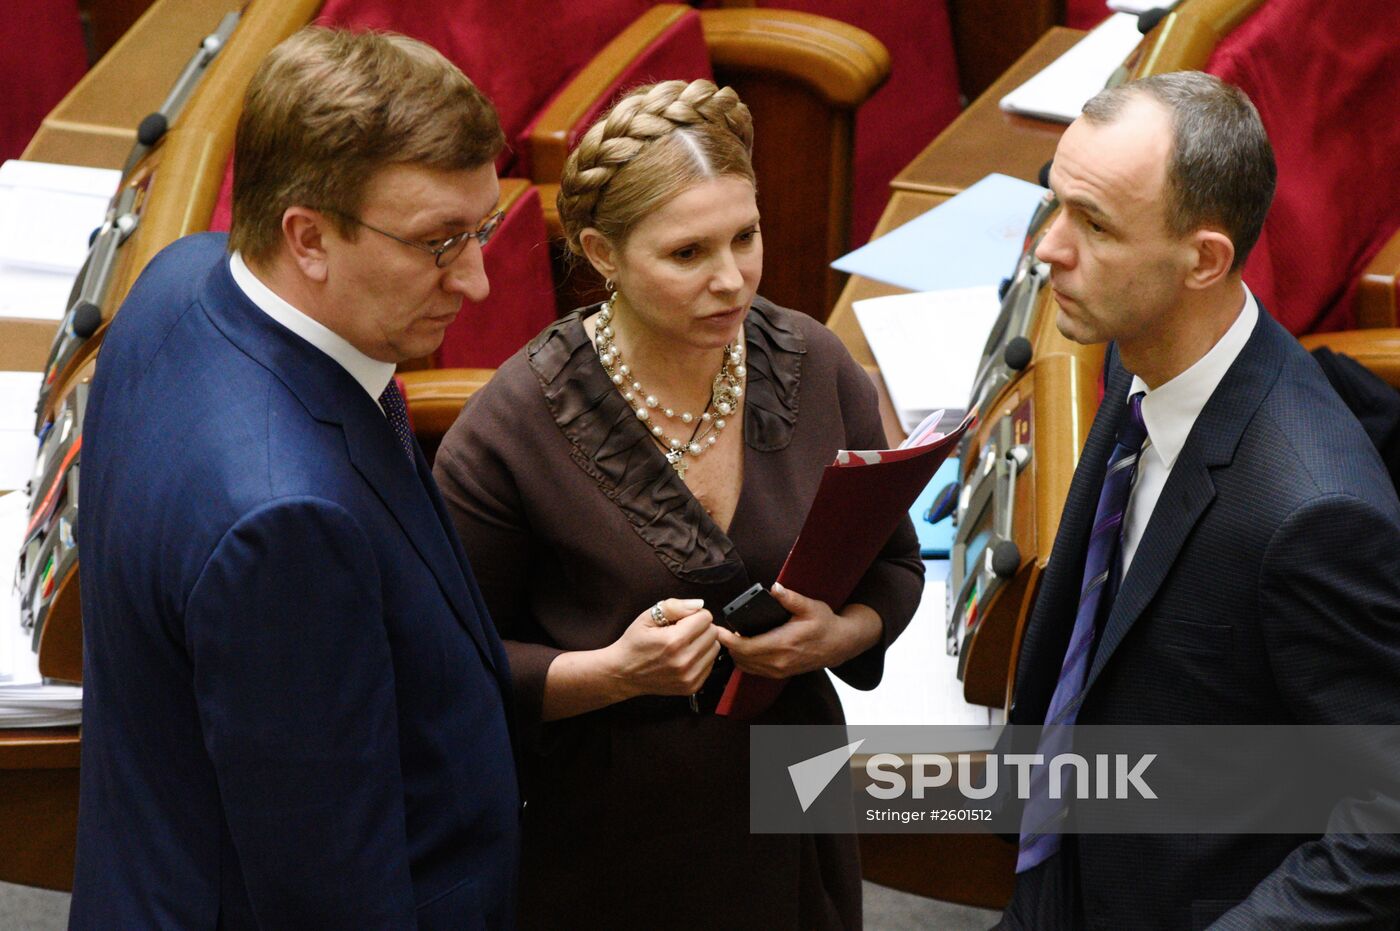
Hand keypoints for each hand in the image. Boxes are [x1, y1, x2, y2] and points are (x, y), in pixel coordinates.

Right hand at [602, 598, 720, 698]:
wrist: (623, 673)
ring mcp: (689, 676)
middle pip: (713, 633)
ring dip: (703, 643)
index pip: (706, 618)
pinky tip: (684, 657)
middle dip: (700, 628)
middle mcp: (684, 660)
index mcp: (674, 641)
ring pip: (715, 648)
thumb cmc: (634, 644)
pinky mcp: (692, 686)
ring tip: (684, 644)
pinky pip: (710, 664)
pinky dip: (701, 658)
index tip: (682, 620)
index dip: (694, 615)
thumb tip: (699, 604)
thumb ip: (674, 606)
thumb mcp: (647, 617)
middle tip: (683, 631)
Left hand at [715, 583, 881, 678]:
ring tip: (729, 637)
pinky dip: (744, 660)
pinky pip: (754, 670)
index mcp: (783, 644)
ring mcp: (779, 670)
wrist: (840, 645)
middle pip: (741, 658)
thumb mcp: (810, 606)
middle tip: (720, 630)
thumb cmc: (825, 624)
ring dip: (735, 653)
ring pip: (745, 666)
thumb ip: (790, 598)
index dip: (728, 640)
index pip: (746, 647)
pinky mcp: (780, 673)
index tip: (719, 629)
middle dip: (728, 645)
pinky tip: (742, 647)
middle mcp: (779, 661)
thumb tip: (775, 588)